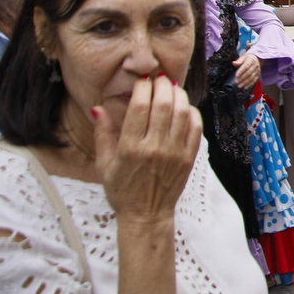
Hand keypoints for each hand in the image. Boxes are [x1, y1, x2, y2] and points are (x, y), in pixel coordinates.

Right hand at [93, 75, 200, 224]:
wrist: (146, 214)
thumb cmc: (122, 190)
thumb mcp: (104, 164)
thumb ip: (102, 134)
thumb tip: (97, 107)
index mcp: (130, 148)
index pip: (140, 107)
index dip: (143, 88)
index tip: (143, 81)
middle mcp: (154, 148)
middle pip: (163, 105)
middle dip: (162, 86)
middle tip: (159, 79)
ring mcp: (175, 152)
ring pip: (182, 113)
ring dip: (178, 95)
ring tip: (172, 88)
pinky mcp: (189, 157)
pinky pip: (196, 127)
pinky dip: (192, 112)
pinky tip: (185, 107)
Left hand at [233, 54, 260, 89]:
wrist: (257, 59)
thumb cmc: (248, 59)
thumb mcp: (243, 57)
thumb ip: (238, 61)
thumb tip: (233, 63)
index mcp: (251, 60)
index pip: (246, 66)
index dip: (241, 71)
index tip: (236, 75)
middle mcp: (255, 65)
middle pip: (249, 73)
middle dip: (242, 78)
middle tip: (236, 82)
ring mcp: (257, 71)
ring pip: (251, 77)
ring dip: (245, 82)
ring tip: (239, 86)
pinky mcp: (258, 75)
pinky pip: (254, 80)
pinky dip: (250, 84)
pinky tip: (245, 87)